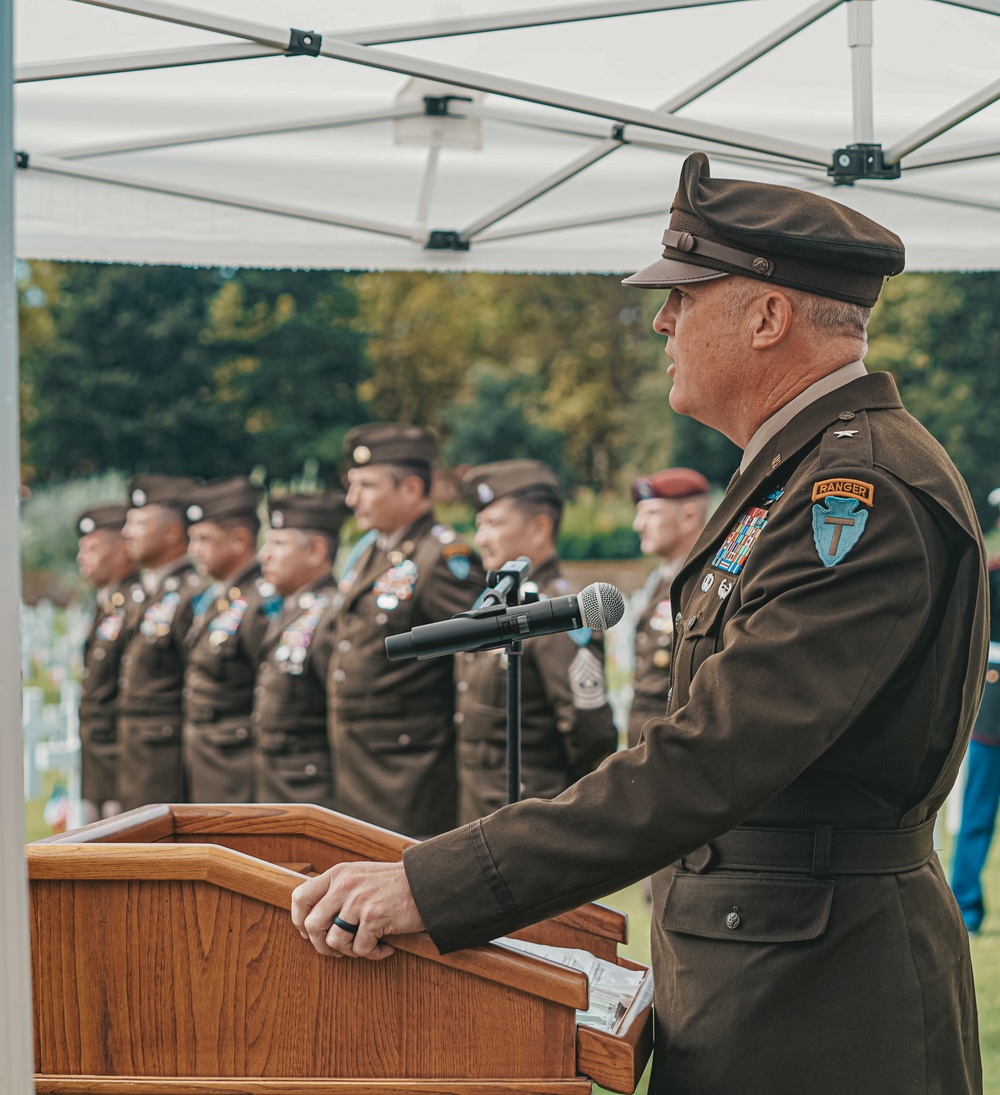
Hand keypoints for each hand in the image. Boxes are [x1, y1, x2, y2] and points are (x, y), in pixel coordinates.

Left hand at [290, 860, 424, 959]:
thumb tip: (312, 918)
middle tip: (340, 948)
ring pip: (334, 941)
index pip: (300, 897)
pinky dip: (373, 954)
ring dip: (350, 951)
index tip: (309, 933)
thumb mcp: (359, 876)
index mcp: (338, 874)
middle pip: (312, 925)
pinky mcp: (374, 917)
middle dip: (323, 944)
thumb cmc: (393, 884)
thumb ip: (337, 890)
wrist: (426, 883)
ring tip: (366, 945)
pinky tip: (384, 948)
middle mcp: (344, 885)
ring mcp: (358, 901)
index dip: (299, 920)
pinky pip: (360, 949)